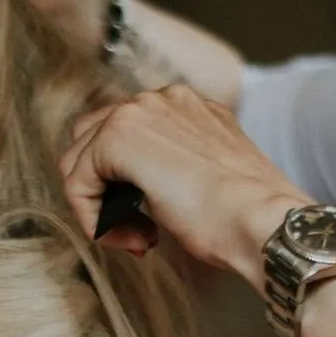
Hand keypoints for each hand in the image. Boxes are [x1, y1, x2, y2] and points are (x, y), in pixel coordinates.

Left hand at [60, 82, 303, 278]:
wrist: (259, 219)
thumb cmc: (241, 215)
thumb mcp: (203, 179)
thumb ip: (171, 170)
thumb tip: (137, 189)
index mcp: (184, 107)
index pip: (121, 138)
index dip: (121, 189)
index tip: (149, 227)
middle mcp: (160, 98)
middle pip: (89, 144)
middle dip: (102, 194)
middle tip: (137, 233)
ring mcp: (138, 111)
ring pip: (78, 163)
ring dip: (98, 209)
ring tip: (137, 238)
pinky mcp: (119, 136)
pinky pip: (76, 182)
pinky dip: (92, 220)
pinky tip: (129, 238)